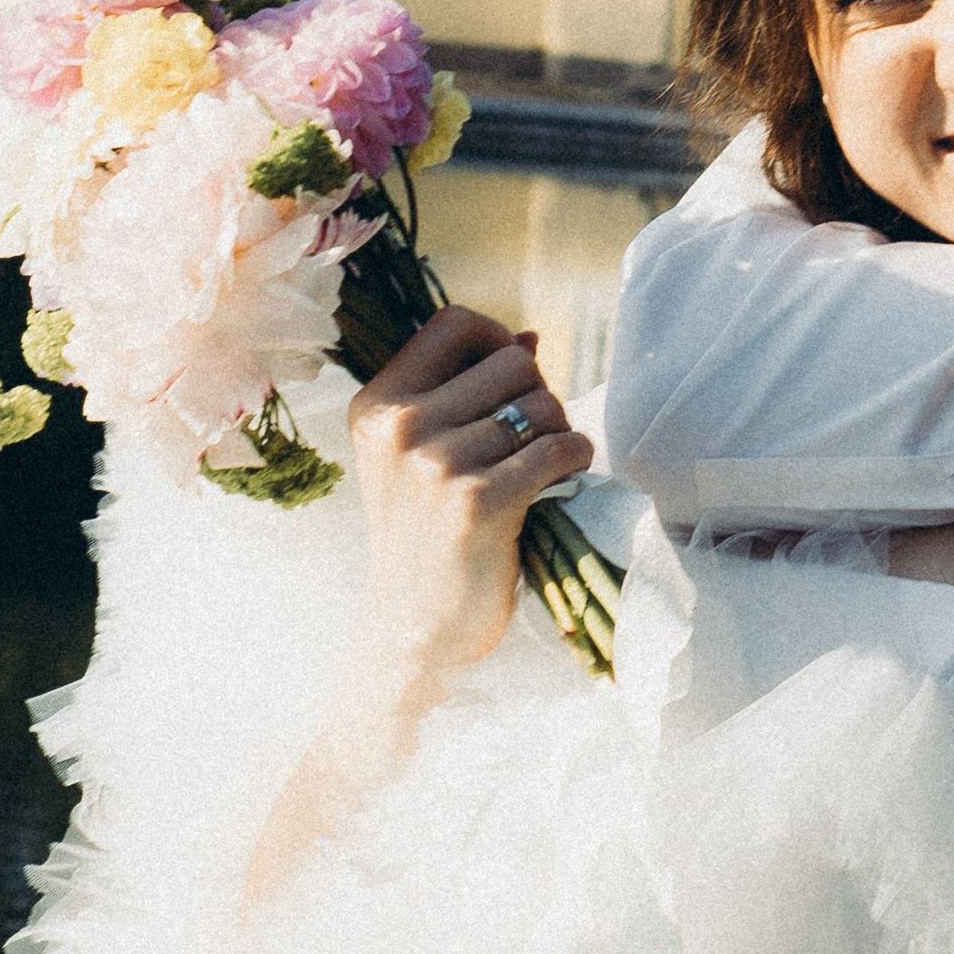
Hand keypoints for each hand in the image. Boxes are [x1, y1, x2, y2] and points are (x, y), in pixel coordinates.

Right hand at [345, 304, 592, 698]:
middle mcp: (400, 427)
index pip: (455, 322)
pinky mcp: (479, 502)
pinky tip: (561, 483)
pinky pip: (560, 447)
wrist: (414, 631)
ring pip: (543, 405)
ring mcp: (437, 464)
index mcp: (378, 406)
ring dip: (560, 432)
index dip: (497, 340)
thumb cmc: (426, 538)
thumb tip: (528, 337)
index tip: (510, 380)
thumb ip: (460, 393)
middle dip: (538, 394)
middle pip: (512, 362)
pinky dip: (576, 460)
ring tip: (541, 469)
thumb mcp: (414, 457)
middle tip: (531, 441)